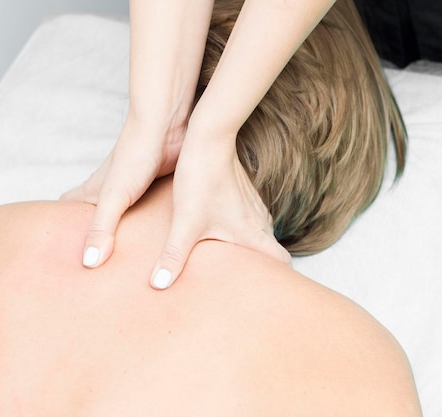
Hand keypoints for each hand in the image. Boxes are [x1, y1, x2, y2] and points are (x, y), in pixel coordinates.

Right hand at [61, 119, 184, 267]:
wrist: (166, 126)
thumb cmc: (135, 155)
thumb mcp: (114, 197)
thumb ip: (102, 228)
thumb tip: (89, 262)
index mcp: (94, 190)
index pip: (66, 204)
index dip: (58, 222)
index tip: (56, 246)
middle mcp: (110, 189)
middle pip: (91, 211)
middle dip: (88, 232)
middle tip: (89, 258)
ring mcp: (133, 188)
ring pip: (120, 212)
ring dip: (120, 230)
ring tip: (122, 255)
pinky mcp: (155, 188)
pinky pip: (145, 210)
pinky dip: (145, 223)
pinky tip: (155, 237)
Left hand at [150, 130, 290, 289]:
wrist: (207, 140)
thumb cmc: (201, 181)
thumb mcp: (185, 223)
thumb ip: (173, 256)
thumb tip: (159, 284)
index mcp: (253, 233)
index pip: (282, 263)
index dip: (279, 279)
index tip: (265, 291)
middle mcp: (259, 220)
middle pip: (272, 251)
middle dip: (262, 268)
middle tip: (242, 284)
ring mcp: (253, 205)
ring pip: (260, 233)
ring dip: (250, 248)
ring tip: (229, 263)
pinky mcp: (242, 194)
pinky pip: (248, 219)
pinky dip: (240, 230)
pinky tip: (218, 233)